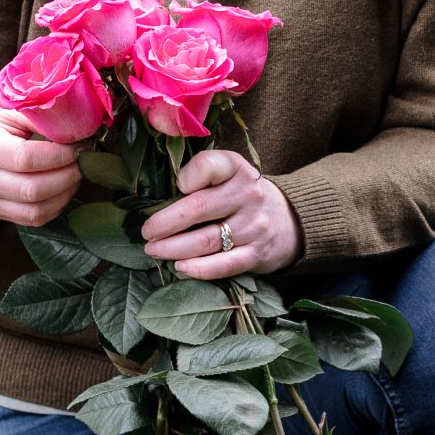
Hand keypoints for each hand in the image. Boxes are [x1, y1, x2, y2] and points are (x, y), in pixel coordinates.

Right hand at [0, 90, 81, 227]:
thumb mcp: (9, 107)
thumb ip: (40, 117)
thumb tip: (79, 127)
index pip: (26, 159)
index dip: (60, 155)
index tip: (80, 145)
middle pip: (32, 190)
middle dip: (68, 176)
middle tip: (85, 160)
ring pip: (34, 211)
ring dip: (64, 194)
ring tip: (77, 173)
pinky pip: (31, 219)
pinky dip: (54, 207)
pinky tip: (65, 188)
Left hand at [141, 148, 300, 279]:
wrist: (288, 219)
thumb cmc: (243, 195)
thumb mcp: (229, 174)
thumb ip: (201, 178)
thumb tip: (159, 199)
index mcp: (237, 169)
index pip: (210, 165)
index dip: (187, 176)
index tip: (176, 186)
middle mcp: (248, 195)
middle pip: (198, 208)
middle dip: (164, 223)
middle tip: (146, 232)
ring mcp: (254, 226)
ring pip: (206, 240)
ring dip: (173, 248)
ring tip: (154, 250)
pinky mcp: (257, 254)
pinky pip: (224, 265)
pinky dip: (199, 269)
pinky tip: (181, 267)